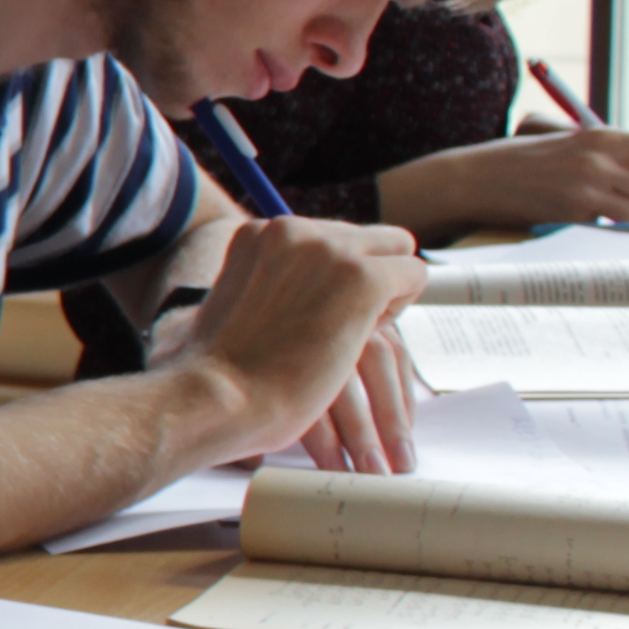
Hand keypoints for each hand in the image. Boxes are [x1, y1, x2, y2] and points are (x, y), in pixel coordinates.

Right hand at [164, 211, 427, 466]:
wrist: (214, 398)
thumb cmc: (216, 374)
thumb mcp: (237, 307)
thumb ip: (271, 286)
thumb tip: (309, 298)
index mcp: (258, 233)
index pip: (328, 238)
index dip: (335, 277)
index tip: (325, 311)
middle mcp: (294, 229)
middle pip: (368, 239)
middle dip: (367, 280)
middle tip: (347, 327)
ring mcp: (330, 251)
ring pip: (397, 253)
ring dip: (387, 297)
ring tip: (355, 340)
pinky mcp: (363, 278)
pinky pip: (415, 276)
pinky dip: (400, 311)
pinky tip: (365, 341)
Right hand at [374, 125, 628, 237]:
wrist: (473, 181)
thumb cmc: (515, 158)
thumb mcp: (562, 138)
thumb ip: (601, 148)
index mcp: (598, 137)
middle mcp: (599, 163)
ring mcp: (588, 192)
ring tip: (611, 209)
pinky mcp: (574, 216)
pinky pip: (612, 224)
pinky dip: (606, 223)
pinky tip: (582, 215)